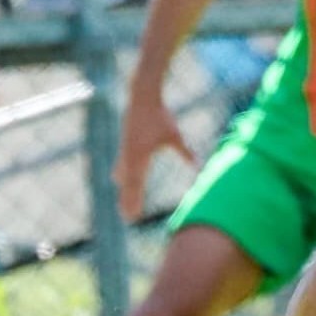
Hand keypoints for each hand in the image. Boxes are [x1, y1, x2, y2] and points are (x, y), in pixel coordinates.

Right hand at [113, 91, 194, 221]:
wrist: (142, 98)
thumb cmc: (160, 116)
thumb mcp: (174, 136)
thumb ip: (185, 152)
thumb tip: (199, 166)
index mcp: (140, 156)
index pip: (136, 184)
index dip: (135, 200)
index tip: (134, 215)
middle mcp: (130, 156)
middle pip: (127, 184)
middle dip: (127, 201)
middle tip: (127, 218)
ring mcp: (126, 150)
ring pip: (123, 175)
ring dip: (123, 190)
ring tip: (122, 204)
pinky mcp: (126, 144)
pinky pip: (121, 164)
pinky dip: (120, 175)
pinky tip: (117, 179)